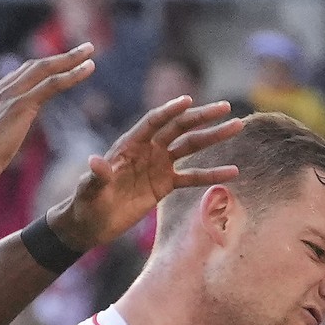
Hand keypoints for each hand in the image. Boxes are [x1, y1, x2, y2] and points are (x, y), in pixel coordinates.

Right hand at [0, 44, 96, 181]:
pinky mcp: (21, 105)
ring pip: (45, 69)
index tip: (56, 66)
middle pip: (33, 66)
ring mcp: (10, 95)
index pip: (18, 77)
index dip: (40, 70)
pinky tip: (88, 69)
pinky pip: (52, 84)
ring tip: (89, 51)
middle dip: (58, 57)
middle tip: (81, 50)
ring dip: (69, 59)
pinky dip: (72, 75)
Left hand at [44, 96, 242, 249]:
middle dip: (202, 117)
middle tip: (226, 108)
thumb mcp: (90, 190)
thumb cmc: (86, 203)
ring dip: (214, 137)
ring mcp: (159, 165)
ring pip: (191, 147)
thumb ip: (97, 176)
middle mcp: (148, 149)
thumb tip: (95, 162)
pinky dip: (212, 174)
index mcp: (130, 144)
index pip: (154, 122)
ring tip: (238, 126)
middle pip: (179, 128)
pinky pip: (192, 177)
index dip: (170, 111)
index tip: (188, 101)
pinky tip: (233, 171)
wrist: (91, 223)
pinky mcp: (166, 184)